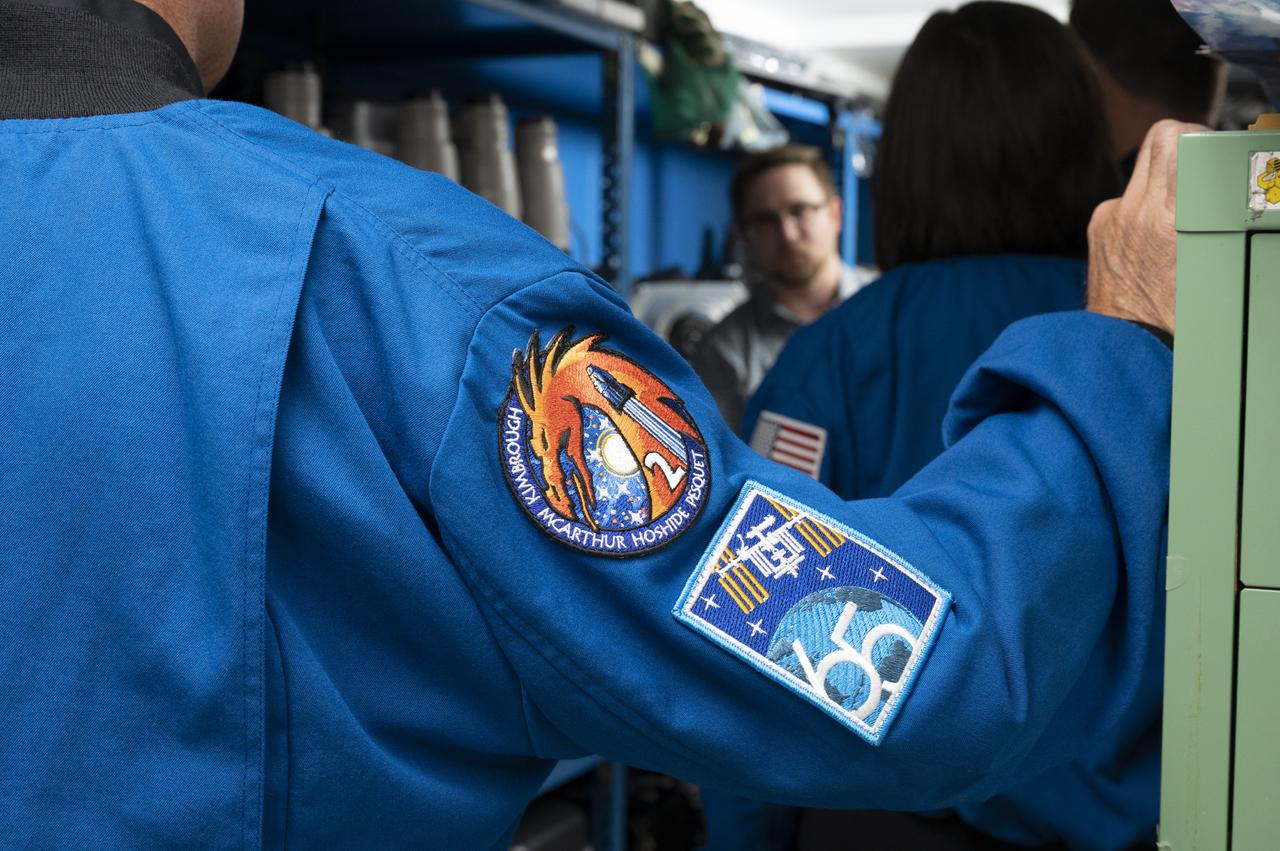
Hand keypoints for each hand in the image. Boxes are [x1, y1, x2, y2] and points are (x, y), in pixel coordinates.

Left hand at [1085, 119, 1207, 334]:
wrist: (1129, 346)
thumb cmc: (1179, 317)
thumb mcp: (1217, 264)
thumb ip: (1222, 217)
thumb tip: (1241, 194)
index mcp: (1169, 218)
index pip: (1176, 138)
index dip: (1198, 137)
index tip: (1213, 150)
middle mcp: (1136, 211)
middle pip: (1159, 139)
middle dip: (1184, 145)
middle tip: (1202, 165)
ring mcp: (1113, 217)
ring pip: (1143, 168)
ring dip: (1164, 175)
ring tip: (1183, 203)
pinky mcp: (1099, 227)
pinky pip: (1125, 199)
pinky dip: (1142, 205)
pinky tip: (1156, 232)